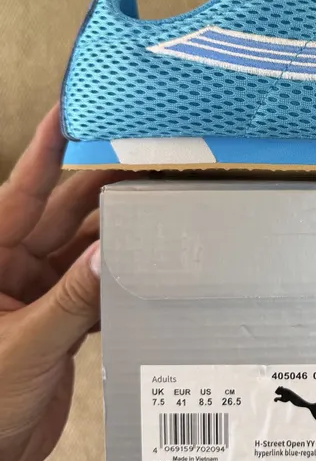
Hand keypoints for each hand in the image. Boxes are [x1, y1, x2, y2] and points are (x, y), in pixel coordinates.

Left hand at [0, 106, 123, 460]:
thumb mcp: (24, 346)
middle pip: (62, 215)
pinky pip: (96, 284)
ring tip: (157, 214)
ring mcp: (39, 293)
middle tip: (144, 167)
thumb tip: (111, 254)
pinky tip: (148, 270)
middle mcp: (13, 269)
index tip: (71, 114)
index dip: (45, 151)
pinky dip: (121, 277)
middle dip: (102, 190)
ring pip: (84, 248)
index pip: (18, 192)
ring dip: (118, 235)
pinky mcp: (61, 319)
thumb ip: (71, 300)